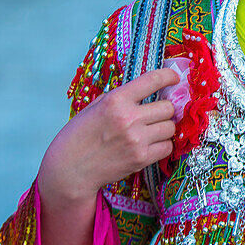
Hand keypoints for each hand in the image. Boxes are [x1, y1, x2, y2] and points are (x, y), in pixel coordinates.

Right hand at [38, 67, 179, 211]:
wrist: (69, 169)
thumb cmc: (80, 135)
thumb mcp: (96, 106)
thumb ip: (122, 97)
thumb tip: (150, 89)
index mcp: (116, 100)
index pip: (153, 80)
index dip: (169, 76)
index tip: (174, 78)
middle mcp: (128, 118)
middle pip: (168, 107)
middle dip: (164, 109)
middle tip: (155, 114)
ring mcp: (136, 139)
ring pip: (170, 127)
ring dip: (164, 128)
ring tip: (151, 131)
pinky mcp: (141, 159)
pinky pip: (167, 147)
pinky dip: (162, 145)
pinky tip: (150, 144)